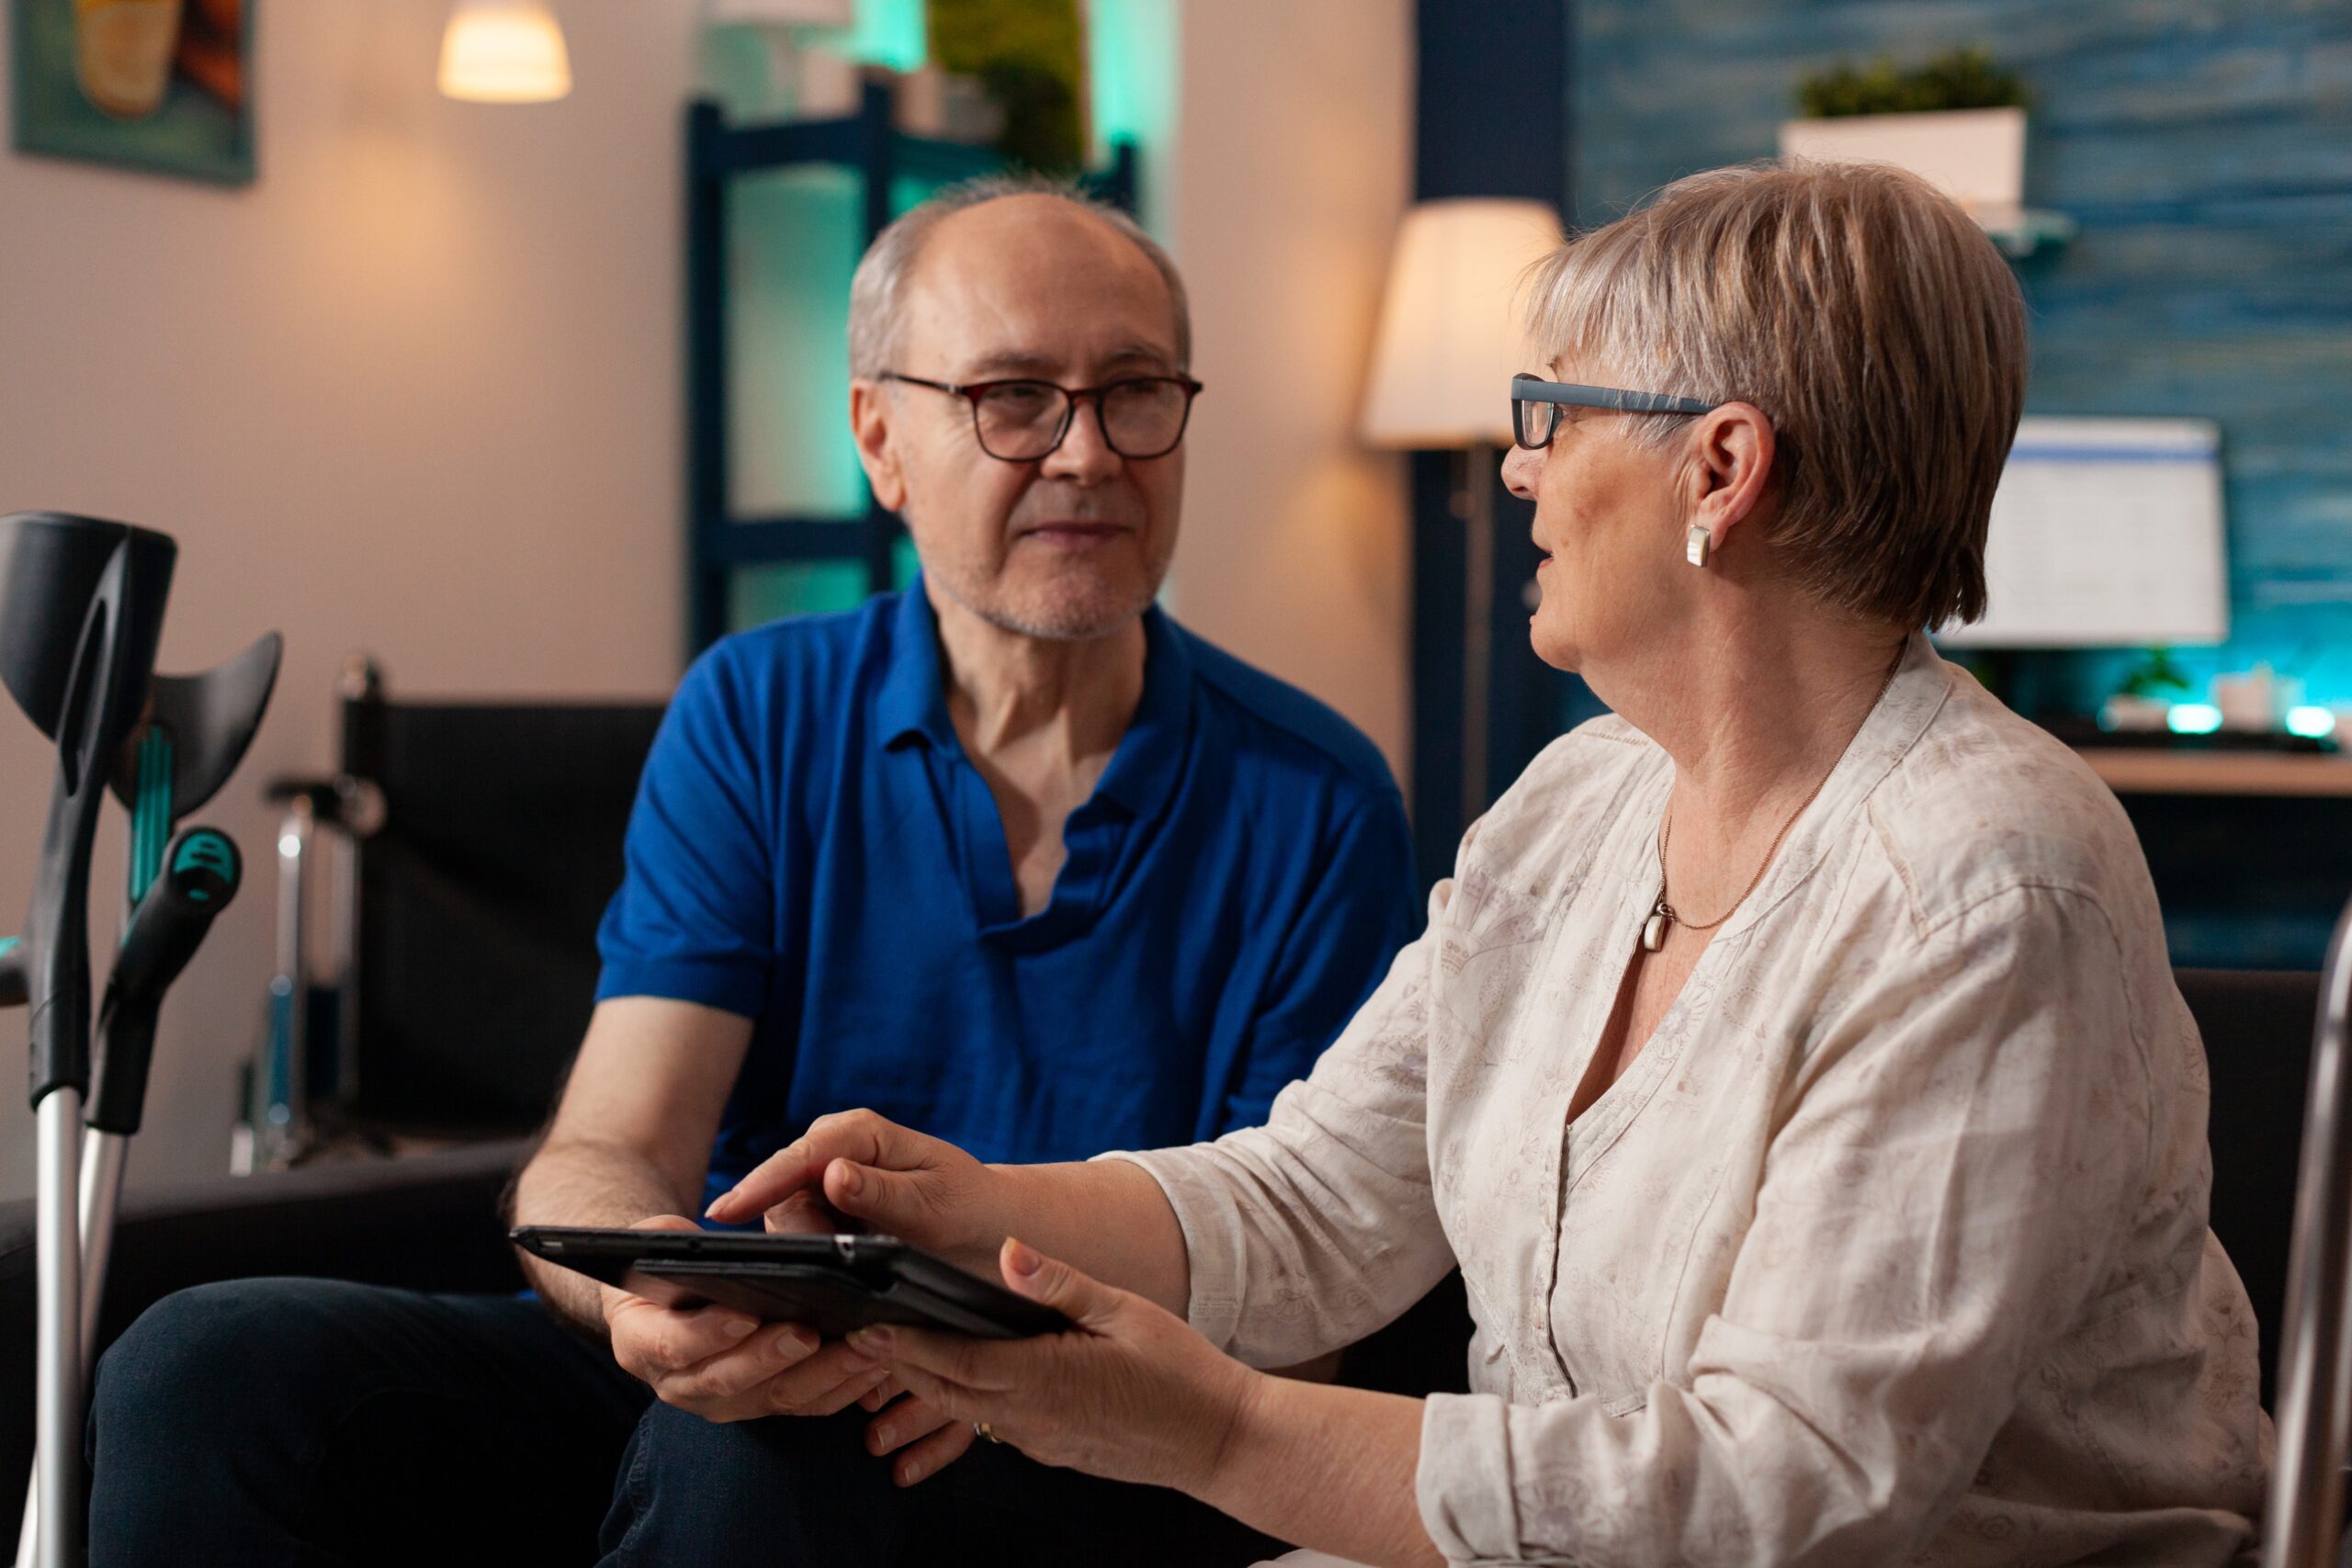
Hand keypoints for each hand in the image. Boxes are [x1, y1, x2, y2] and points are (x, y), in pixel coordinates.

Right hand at [602, 1216, 888, 1421]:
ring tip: (865, 1344)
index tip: (745, 1315)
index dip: (709, 1335)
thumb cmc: (666, 1262)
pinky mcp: (766, 1404)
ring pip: (779, 1397)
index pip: (674, 1346)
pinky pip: (811, 1403)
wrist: (665, 1302)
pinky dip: (846, 1384)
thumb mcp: (656, 1244)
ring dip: (825, 1374)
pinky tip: (878, 1359)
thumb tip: (711, 1250)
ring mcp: (726, 1402)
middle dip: (774, 1357)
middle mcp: (681, 1385)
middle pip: (730, 1380)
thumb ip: (674, 1247)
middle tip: (813, 1332)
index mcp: (642, 1344)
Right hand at [703, 1110, 1004, 1276]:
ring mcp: (825, 1187)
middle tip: (825, 1272)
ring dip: (803, 1255)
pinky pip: (800, 1241)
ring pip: (786, 1224)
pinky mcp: (826, 1218)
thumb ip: (883, 1192)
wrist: (992, 1230)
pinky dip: (809, 1265)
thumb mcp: (934, 1204)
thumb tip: (831, 1174)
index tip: (726, 1213)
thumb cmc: (970, 1209)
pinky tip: (821, 1292)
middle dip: (793, 1237)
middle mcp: (834, 1154)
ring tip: (834, 1285)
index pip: (799, 1158)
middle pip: (782, 1195)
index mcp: (859, 1135)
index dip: (760, 1184)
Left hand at [844, 1237, 1263, 1495]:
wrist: (1220, 1441)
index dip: (905, 1344)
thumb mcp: (1123, 1311)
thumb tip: (1009, 1250)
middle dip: (897, 1364)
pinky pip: (991, 1426)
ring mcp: (1040, 1440)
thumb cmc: (1180, 1371)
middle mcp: (1031, 1417)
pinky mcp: (1052, 1450)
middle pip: (944, 1390)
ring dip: (922, 1386)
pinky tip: (950, 1384)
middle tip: (853, 1337)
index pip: (955, 1361)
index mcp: (1043, 1378)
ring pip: (963, 1412)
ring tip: (886, 1357)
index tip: (866, 1323)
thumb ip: (1059, 1283)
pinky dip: (959, 1403)